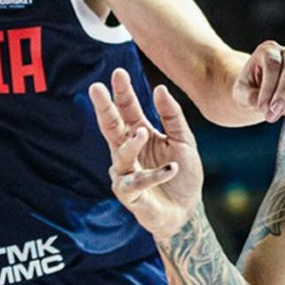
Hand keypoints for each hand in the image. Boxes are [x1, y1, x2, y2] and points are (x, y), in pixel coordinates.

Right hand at [89, 68, 202, 238]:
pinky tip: (171, 168)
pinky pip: (137, 183)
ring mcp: (126, 174)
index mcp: (140, 135)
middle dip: (105, 108)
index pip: (127, 110)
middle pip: (111, 127)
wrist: (187, 211)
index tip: (118, 73)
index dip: (122, 92)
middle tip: (96, 88)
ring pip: (120, 155)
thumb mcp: (184, 140)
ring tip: (143, 132)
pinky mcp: (131, 195)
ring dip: (131, 144)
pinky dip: (154, 175)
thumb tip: (159, 88)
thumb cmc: (182, 175)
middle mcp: (128, 152)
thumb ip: (172, 116)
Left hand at [235, 40, 284, 122]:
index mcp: (268, 50)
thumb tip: (266, 106)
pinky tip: (284, 111)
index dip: (268, 87)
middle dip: (284, 91)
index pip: (273, 64)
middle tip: (272, 112)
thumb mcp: (241, 92)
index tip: (261, 107)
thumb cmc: (248, 88)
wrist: (257, 91)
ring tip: (273, 115)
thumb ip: (250, 96)